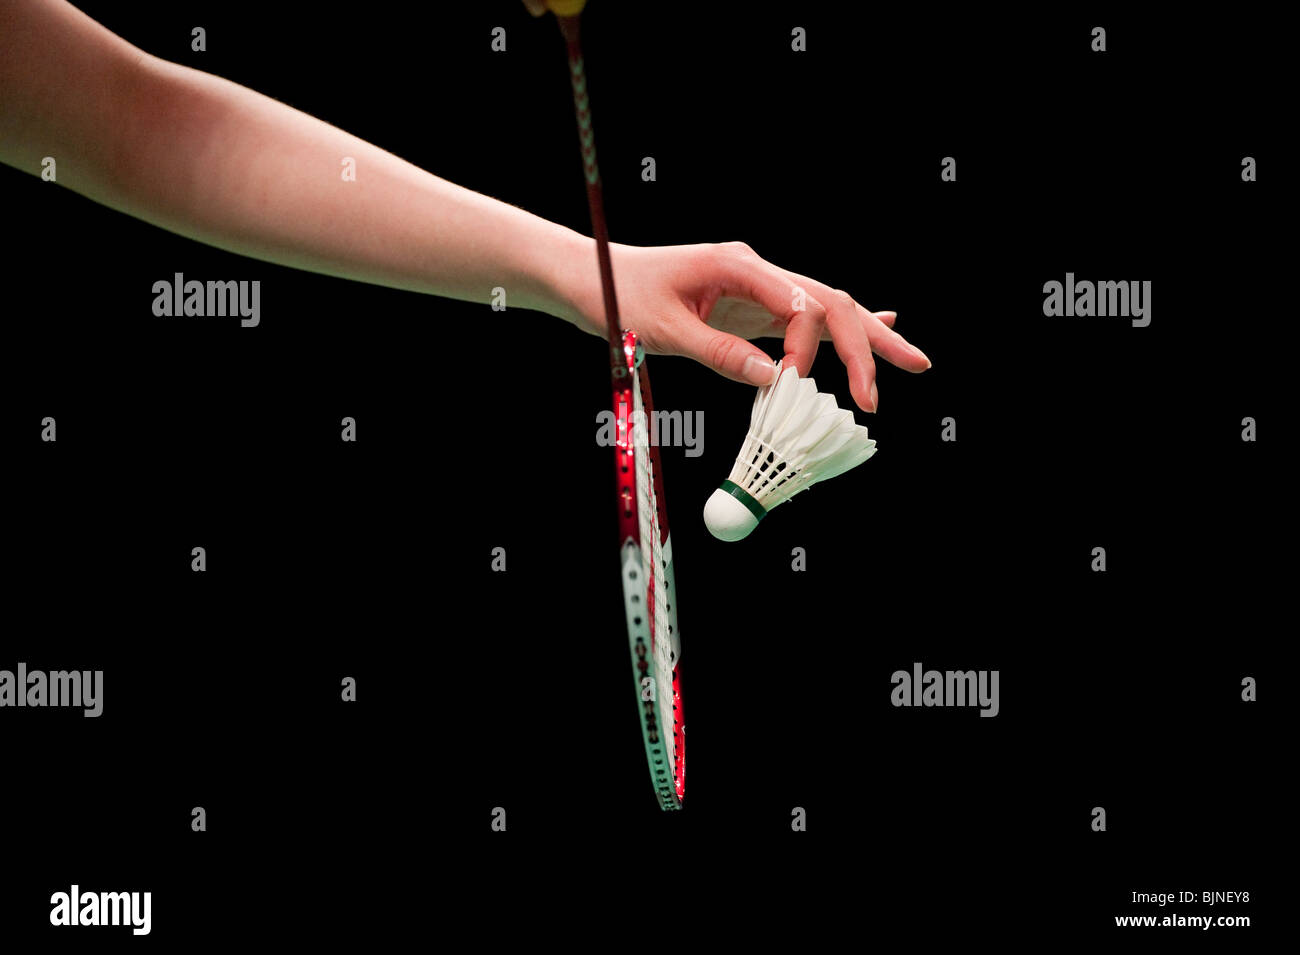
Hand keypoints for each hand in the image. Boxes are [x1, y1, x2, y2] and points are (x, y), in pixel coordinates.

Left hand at [559, 239, 930, 412]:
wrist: (591, 276)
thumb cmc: (619, 297)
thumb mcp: (665, 330)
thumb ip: (720, 354)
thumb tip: (775, 382)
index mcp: (738, 265)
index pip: (799, 304)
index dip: (806, 351)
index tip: (792, 389)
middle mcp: (756, 270)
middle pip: (829, 301)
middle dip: (866, 342)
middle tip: (898, 379)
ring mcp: (756, 286)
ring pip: (825, 309)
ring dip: (865, 338)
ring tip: (910, 361)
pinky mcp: (749, 305)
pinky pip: (803, 318)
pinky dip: (838, 330)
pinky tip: (878, 328)